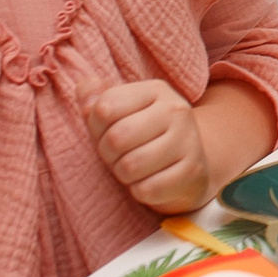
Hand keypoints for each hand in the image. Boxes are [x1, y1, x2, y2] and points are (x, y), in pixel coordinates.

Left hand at [84, 79, 212, 212]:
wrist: (189, 165)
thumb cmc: (144, 137)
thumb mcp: (121, 114)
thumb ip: (97, 99)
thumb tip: (84, 85)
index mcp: (156, 90)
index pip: (105, 107)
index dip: (96, 128)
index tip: (109, 132)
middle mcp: (176, 110)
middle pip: (116, 138)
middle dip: (108, 155)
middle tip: (120, 156)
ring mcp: (189, 140)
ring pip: (130, 166)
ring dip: (124, 174)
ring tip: (135, 169)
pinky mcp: (193, 171)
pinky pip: (147, 189)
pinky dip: (141, 191)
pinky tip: (151, 182)